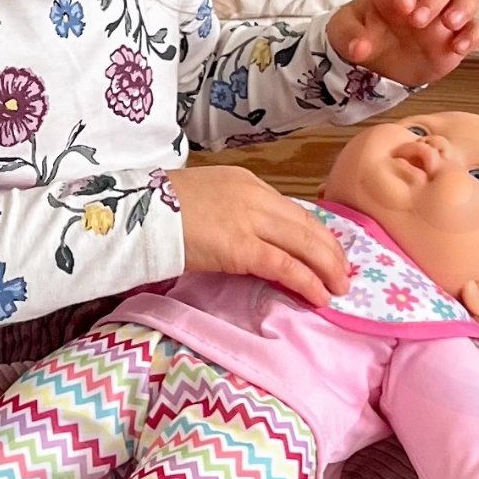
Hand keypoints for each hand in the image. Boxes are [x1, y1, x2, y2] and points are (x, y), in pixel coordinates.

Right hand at [170, 165, 349, 307]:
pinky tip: (320, 296)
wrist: (135, 214)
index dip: (313, 232)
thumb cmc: (156, 211)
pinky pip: (286, 266)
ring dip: (327, 267)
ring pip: (305, 243)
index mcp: (244, 182)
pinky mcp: (243, 247)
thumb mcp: (200, 200)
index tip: (325, 249)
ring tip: (339, 288)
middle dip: (330, 250)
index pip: (290, 209)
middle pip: (306, 224)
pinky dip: (308, 282)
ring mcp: (250, 220)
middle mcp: (255, 196)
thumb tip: (239, 238)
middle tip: (343, 272)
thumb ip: (226, 213)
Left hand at [327, 0, 478, 86]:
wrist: (376, 64)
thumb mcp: (343, 34)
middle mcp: (423, 2)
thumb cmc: (361, 36)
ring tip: (451, 25)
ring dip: (464, 7)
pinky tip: (459, 48)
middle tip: (420, 20)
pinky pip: (475, 31)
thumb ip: (349, 37)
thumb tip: (359, 48)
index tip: (403, 6)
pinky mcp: (454, 42)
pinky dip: (473, 35)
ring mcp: (442, 20)